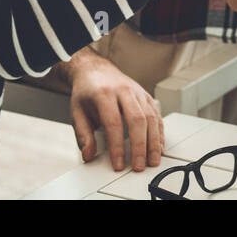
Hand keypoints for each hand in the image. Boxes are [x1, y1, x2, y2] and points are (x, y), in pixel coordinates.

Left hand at [68, 52, 164, 171]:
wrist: (96, 70)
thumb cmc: (87, 92)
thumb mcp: (77, 112)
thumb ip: (83, 135)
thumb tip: (88, 155)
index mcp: (104, 94)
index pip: (113, 123)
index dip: (117, 146)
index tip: (118, 164)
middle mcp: (123, 91)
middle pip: (137, 120)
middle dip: (140, 146)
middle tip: (139, 166)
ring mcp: (137, 92)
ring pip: (151, 117)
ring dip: (153, 141)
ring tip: (153, 160)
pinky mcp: (146, 96)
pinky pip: (157, 114)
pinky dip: (159, 132)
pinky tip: (159, 146)